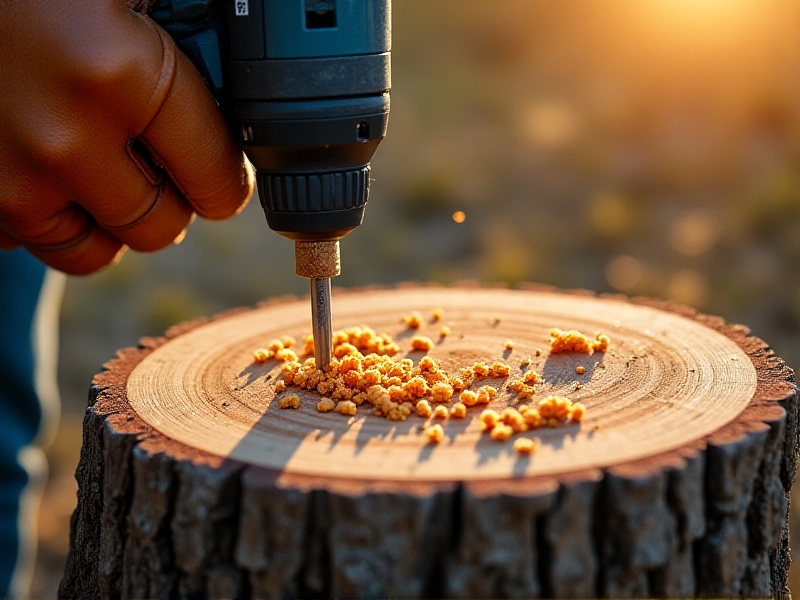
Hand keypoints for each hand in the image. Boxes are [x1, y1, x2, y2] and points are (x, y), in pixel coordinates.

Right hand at [0, 0, 254, 274]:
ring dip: (110, 220)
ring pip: (94, 252)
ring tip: (105, 173)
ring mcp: (4, 177)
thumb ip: (187, 38)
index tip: (222, 176)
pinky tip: (46, 168)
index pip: (216, 179)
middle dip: (172, 201)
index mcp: (119, 74)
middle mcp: (62, 140)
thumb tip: (240, 85)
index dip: (227, 181)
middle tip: (162, 167)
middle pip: (159, 227)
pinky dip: (47, 214)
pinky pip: (28, 241)